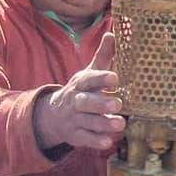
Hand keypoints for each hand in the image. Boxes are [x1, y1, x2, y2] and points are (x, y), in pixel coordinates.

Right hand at [33, 32, 125, 153]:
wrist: (55, 114)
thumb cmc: (82, 90)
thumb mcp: (90, 72)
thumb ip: (103, 56)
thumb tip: (113, 33)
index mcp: (80, 83)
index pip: (88, 79)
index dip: (100, 78)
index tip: (115, 78)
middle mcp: (75, 101)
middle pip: (85, 102)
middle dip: (100, 103)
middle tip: (118, 104)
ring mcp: (74, 119)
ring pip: (87, 121)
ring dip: (103, 123)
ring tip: (120, 124)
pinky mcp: (75, 135)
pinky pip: (84, 139)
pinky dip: (95, 141)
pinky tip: (108, 141)